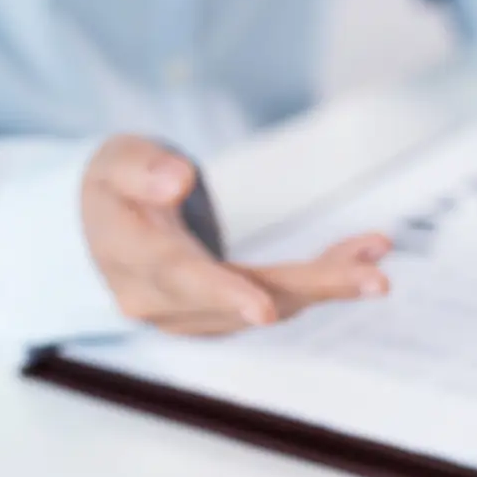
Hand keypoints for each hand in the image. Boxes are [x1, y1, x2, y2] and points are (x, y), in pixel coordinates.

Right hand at [81, 135, 391, 334]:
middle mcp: (165, 301)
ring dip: (329, 281)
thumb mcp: (115, 162)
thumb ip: (140, 170)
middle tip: (374, 278)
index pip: (179, 279)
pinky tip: (363, 254)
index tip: (261, 310)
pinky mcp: (225, 313)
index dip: (222, 293)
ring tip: (377, 252)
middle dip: (314, 289)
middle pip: (247, 299)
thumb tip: (175, 177)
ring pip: (273, 303)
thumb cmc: (114, 187)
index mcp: (132, 260)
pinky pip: (280, 299)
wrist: (100, 228)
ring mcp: (197, 314)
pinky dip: (323, 278)